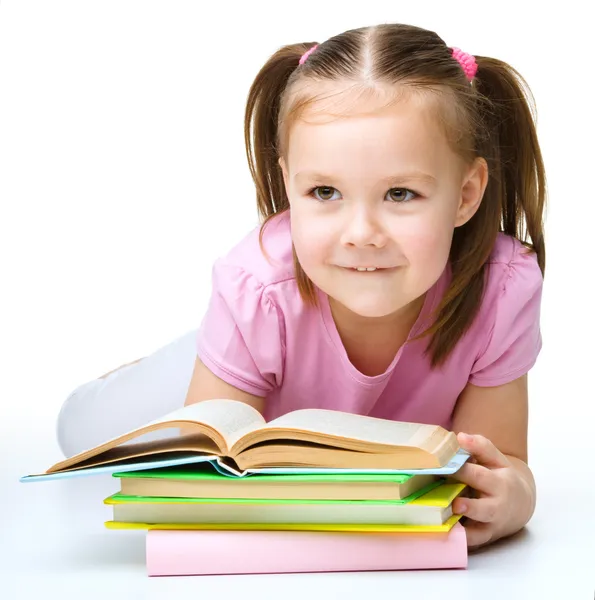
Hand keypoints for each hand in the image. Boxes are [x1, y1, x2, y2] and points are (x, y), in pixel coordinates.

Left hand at [450, 433, 533, 548]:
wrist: (520, 504)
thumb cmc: (501, 477)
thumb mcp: (496, 459)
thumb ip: (480, 446)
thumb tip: (460, 436)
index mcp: (499, 483)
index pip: (480, 476)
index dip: (461, 471)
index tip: (441, 466)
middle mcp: (497, 505)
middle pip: (483, 508)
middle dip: (468, 506)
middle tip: (454, 503)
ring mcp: (491, 523)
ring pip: (480, 529)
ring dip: (463, 530)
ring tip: (450, 523)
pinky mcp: (485, 535)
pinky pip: (473, 540)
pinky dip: (461, 538)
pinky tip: (446, 533)